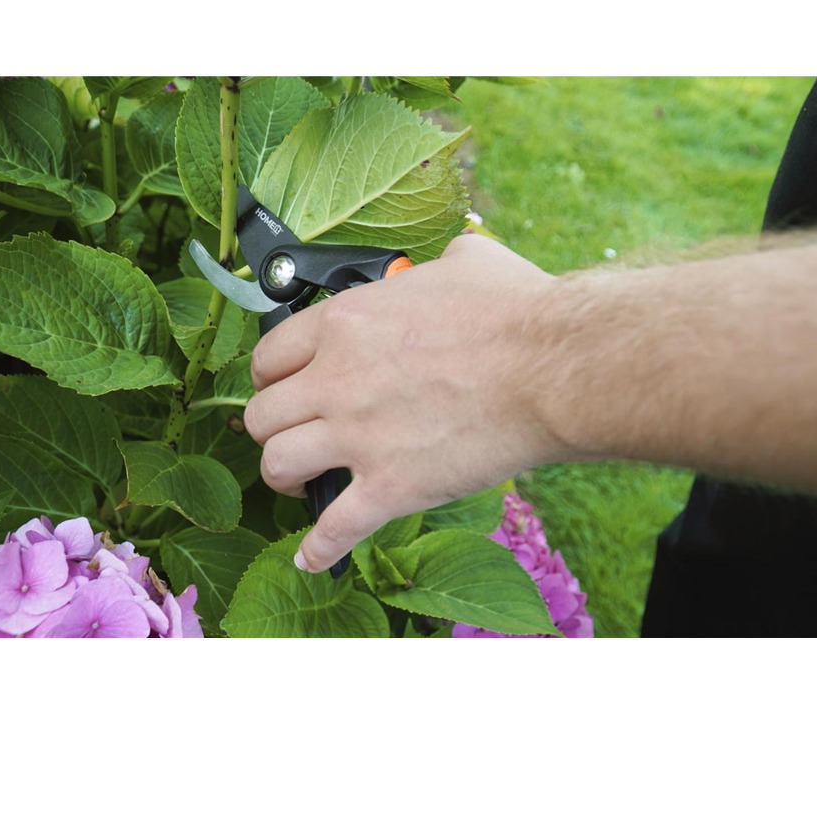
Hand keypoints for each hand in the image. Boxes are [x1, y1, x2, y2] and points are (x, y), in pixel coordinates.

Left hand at [244, 233, 560, 571]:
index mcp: (346, 323)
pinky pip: (334, 527)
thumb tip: (452, 259)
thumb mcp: (467, 261)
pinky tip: (313, 557)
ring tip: (303, 482)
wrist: (555, 368)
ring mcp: (359, 436)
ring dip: (285, 478)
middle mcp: (337, 379)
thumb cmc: (517, 310)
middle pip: (262, 414)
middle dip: (273, 427)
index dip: (271, 376)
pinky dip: (319, 548)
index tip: (286, 387)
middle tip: (296, 433)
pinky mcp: (392, 485)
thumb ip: (438, 263)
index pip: (270, 355)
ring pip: (278, 465)